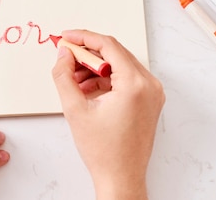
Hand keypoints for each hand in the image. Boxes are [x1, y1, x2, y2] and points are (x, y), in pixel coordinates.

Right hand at [52, 29, 164, 199]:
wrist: (121, 178)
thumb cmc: (104, 152)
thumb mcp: (75, 110)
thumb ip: (64, 76)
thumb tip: (63, 54)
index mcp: (135, 84)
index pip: (109, 46)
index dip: (84, 37)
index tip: (66, 37)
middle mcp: (149, 85)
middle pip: (116, 53)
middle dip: (88, 53)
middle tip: (66, 56)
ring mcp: (152, 93)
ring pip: (120, 65)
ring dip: (96, 67)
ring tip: (73, 78)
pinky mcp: (149, 101)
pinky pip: (126, 78)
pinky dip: (106, 79)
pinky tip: (87, 89)